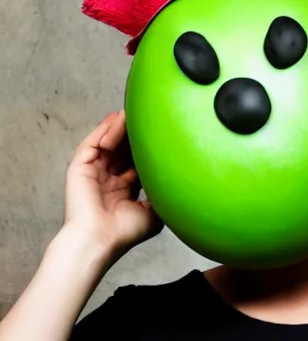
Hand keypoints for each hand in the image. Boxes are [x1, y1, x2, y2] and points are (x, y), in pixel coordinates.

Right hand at [62, 111, 160, 259]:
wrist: (99, 242)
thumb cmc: (123, 233)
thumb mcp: (153, 211)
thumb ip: (164, 193)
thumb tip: (182, 180)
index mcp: (124, 188)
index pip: (137, 158)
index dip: (148, 144)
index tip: (163, 128)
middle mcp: (108, 179)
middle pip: (123, 146)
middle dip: (135, 131)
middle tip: (149, 115)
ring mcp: (93, 173)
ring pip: (108, 140)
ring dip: (120, 126)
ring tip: (133, 113)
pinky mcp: (79, 170)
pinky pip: (91, 143)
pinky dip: (103, 130)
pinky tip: (116, 119)